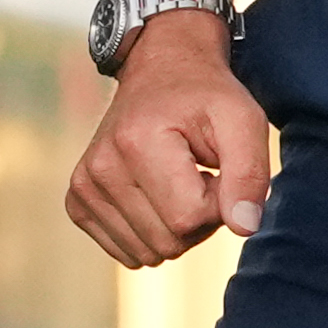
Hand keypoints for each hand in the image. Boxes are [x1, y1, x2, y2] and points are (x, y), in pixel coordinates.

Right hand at [66, 14, 274, 271]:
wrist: (159, 74)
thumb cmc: (207, 98)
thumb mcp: (244, 121)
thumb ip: (250, 174)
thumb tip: (243, 228)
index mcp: (137, 144)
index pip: (189, 217)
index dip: (218, 203)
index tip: (217, 169)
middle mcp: (100, 168)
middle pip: (168, 242)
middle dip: (198, 220)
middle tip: (200, 177)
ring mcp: (83, 186)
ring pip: (148, 253)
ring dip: (175, 228)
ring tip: (177, 185)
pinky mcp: (77, 200)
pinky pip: (125, 252)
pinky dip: (149, 233)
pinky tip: (154, 197)